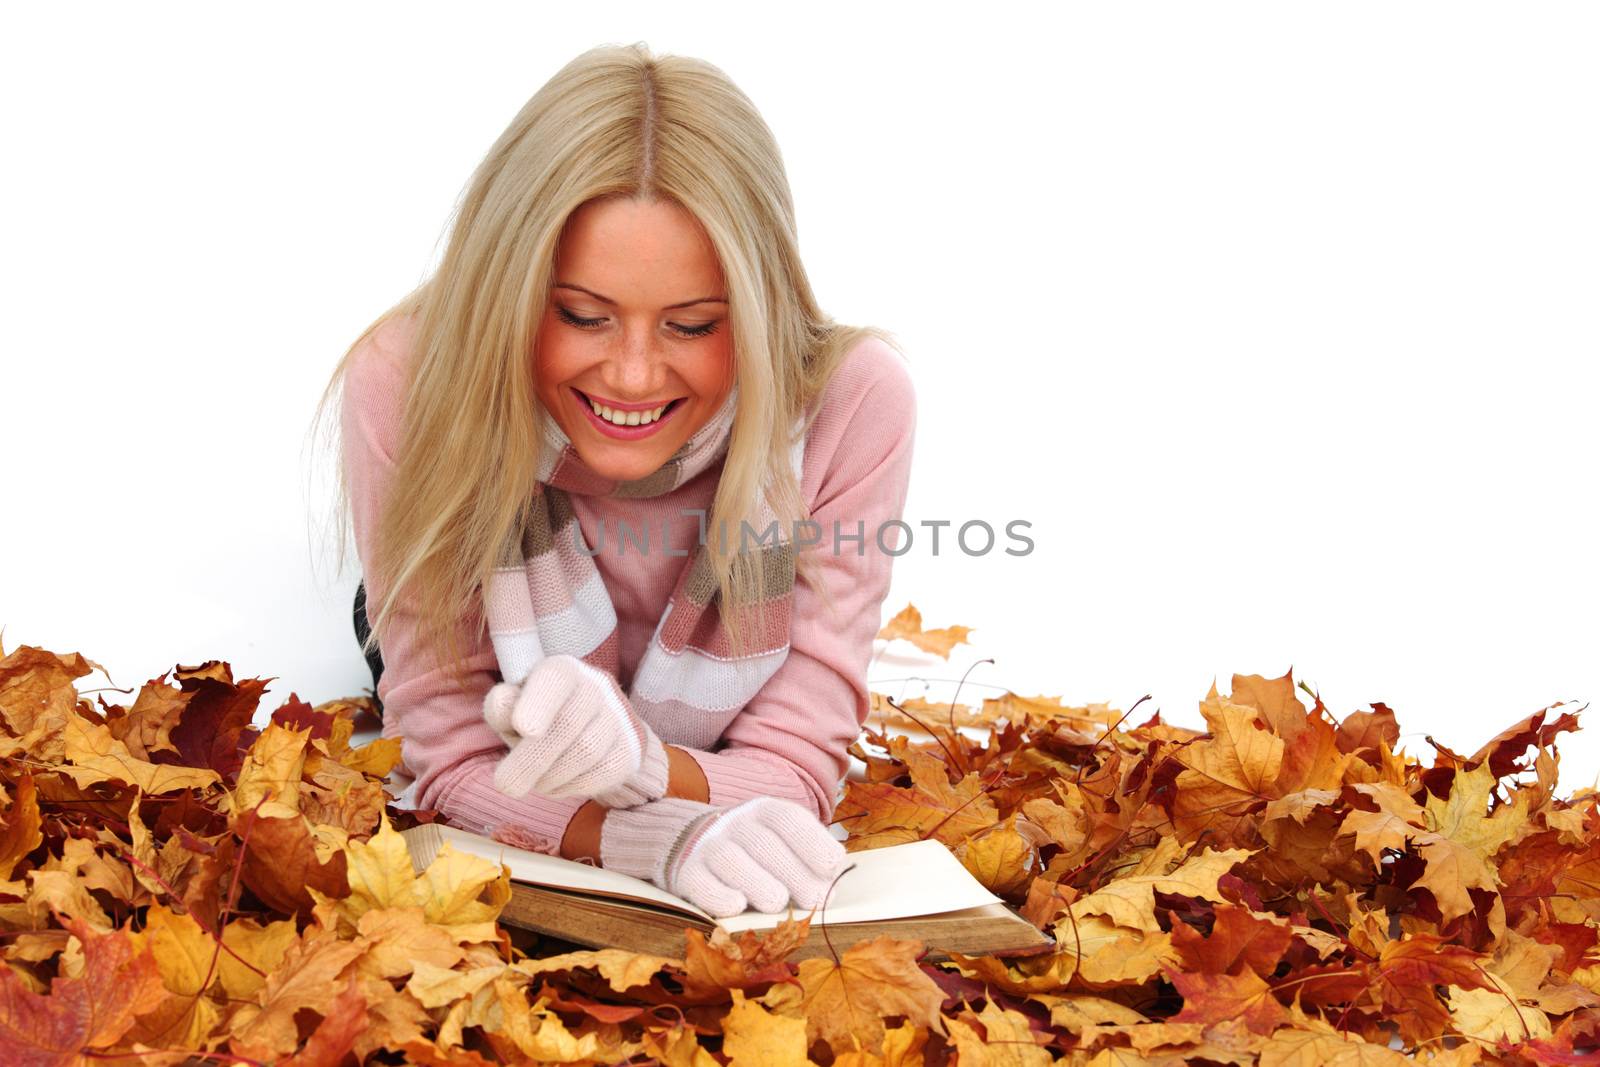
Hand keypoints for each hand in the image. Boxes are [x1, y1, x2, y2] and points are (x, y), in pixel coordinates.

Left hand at [482, 654, 670, 807]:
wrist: (589, 730)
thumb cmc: (539, 718)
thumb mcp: (513, 709)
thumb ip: (501, 706)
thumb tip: (503, 703)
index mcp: (563, 670)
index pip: (554, 679)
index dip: (539, 703)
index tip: (523, 728)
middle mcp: (596, 686)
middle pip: (567, 724)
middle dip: (532, 759)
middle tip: (506, 786)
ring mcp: (619, 717)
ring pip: (586, 752)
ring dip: (551, 776)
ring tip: (535, 782)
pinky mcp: (631, 748)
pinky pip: (603, 772)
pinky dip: (573, 786)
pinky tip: (558, 784)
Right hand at [598, 795, 849, 917]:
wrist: (691, 845)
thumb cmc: (755, 852)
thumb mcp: (783, 843)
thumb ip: (810, 860)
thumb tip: (832, 885)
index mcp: (765, 812)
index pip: (789, 820)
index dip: (813, 842)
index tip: (833, 866)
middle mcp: (736, 824)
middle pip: (766, 845)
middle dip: (794, 873)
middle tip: (813, 899)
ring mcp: (709, 847)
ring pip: (734, 862)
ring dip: (760, 885)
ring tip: (777, 902)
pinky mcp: (687, 874)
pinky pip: (703, 885)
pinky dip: (720, 898)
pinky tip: (738, 905)